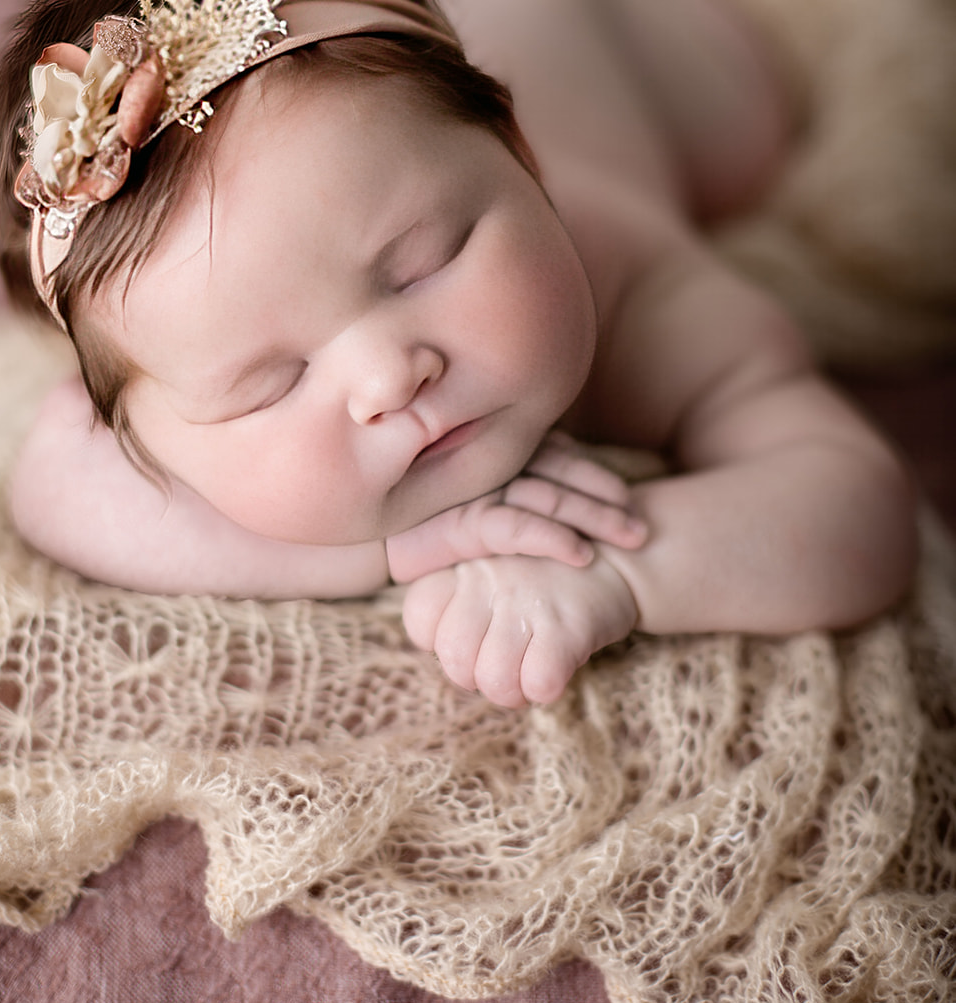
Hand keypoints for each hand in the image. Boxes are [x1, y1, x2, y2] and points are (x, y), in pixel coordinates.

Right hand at [386, 433, 645, 583]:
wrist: (360, 526)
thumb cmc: (418, 511)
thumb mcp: (468, 489)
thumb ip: (508, 480)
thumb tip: (555, 495)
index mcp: (493, 446)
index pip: (556, 452)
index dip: (595, 473)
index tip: (628, 496)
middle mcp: (487, 459)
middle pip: (560, 473)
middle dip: (606, 498)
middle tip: (643, 527)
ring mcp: (474, 487)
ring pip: (547, 497)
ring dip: (594, 518)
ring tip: (632, 539)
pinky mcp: (460, 520)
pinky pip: (515, 528)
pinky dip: (551, 539)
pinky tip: (581, 556)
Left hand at [401, 550, 638, 707]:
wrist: (616, 558)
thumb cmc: (541, 579)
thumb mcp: (490, 573)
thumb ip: (456, 605)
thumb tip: (447, 660)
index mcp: (461, 564)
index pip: (420, 619)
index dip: (440, 642)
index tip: (473, 636)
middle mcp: (486, 577)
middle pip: (454, 659)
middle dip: (477, 676)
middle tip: (505, 661)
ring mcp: (525, 599)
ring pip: (494, 680)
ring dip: (513, 690)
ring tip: (529, 669)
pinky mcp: (565, 624)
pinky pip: (538, 684)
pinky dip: (545, 689)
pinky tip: (556, 667)